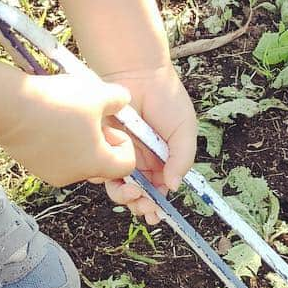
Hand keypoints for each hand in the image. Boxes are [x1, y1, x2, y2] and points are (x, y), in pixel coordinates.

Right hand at [0, 71, 137, 186]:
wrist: (8, 106)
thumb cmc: (57, 102)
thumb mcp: (98, 93)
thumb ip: (119, 99)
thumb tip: (122, 102)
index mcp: (96, 164)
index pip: (126, 165)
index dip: (125, 143)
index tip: (110, 124)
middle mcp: (75, 176)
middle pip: (101, 162)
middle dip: (100, 139)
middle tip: (88, 116)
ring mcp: (51, 173)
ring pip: (78, 158)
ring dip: (79, 139)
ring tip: (67, 114)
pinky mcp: (32, 165)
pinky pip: (56, 156)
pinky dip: (58, 140)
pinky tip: (48, 118)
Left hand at [96, 63, 197, 224]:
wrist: (139, 75)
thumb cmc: (166, 99)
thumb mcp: (184, 130)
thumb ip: (182, 159)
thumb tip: (174, 186)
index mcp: (163, 160)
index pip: (160, 190)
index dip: (158, 205)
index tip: (156, 213)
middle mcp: (142, 161)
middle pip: (139, 194)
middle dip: (141, 205)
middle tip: (144, 206)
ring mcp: (122, 154)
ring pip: (120, 187)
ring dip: (125, 198)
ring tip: (132, 194)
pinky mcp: (104, 145)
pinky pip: (102, 169)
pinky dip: (108, 177)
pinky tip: (116, 173)